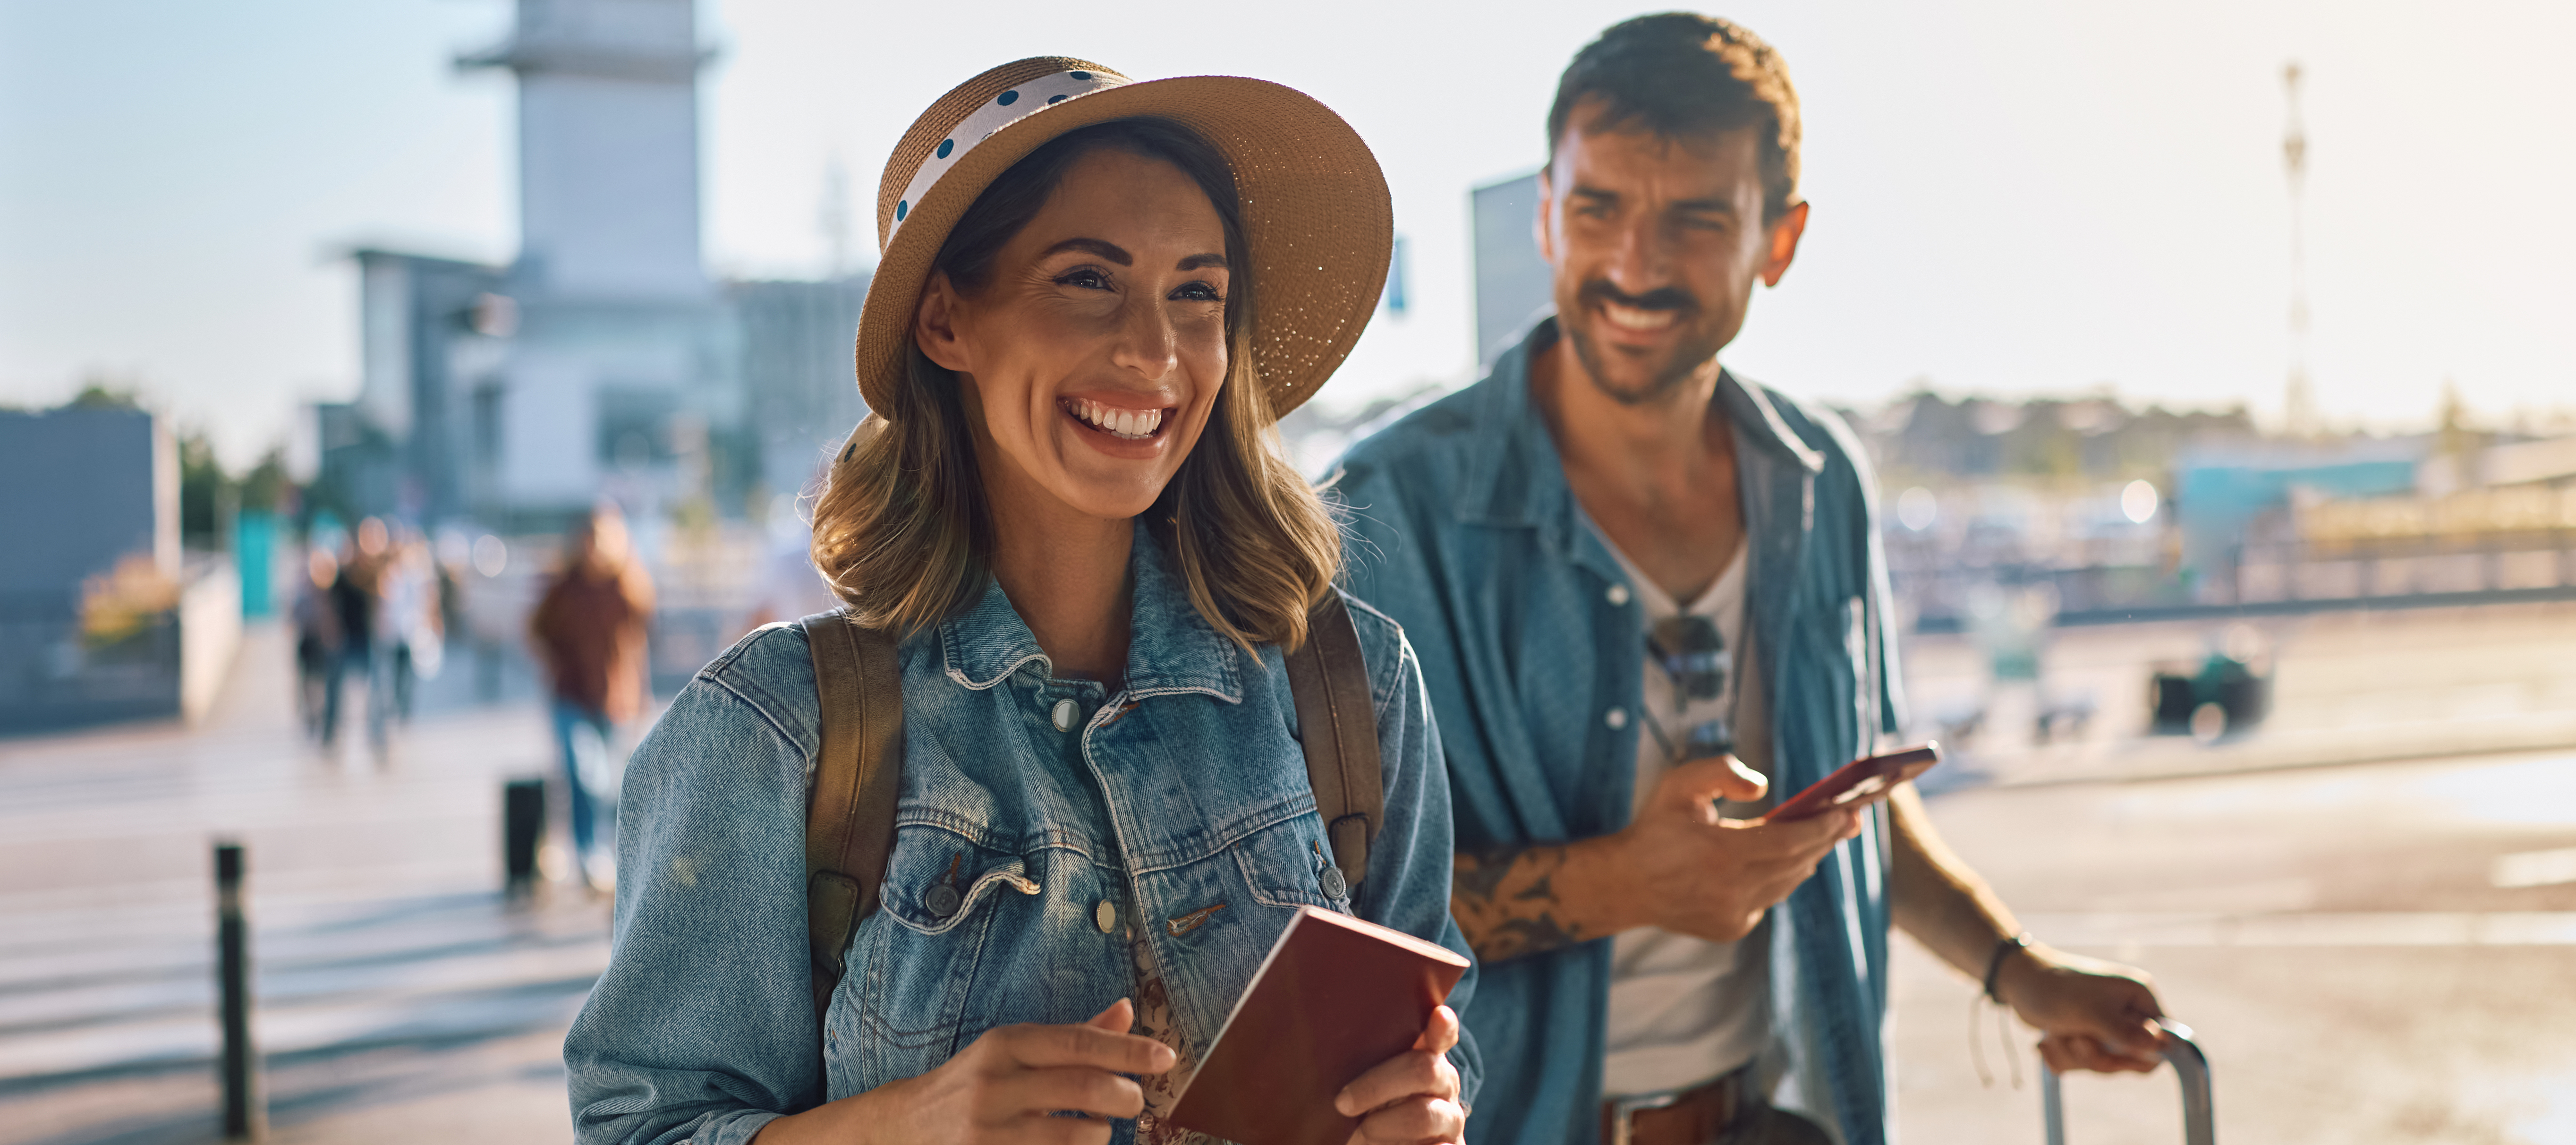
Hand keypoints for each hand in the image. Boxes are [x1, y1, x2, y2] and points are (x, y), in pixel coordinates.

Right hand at [757, 999, 1173, 1144]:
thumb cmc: (972, 1084)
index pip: (1077, 1043)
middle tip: (1136, 1100)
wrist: (902, 1129)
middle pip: (1082, 1088)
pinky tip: (1071, 1144)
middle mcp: (994, 1084)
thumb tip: (1126, 1011)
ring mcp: (987, 1131)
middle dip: (1123, 1095)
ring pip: (1074, 1136)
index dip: (1127, 1049)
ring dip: (1098, 1134)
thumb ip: (1072, 1036)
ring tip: (1094, 1127)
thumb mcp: (1013, 1051)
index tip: (1166, 1057)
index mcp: (1004, 1044)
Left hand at [1335, 1005, 1465, 1144]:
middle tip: (1343, 1103)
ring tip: (1362, 1134)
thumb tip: (1336, 1037)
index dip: (1442, 1026)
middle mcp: (1445, 1084)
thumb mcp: (1365, 1085)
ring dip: (1382, 1125)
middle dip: (1376, 1085)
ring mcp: (1451, 1118)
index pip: (1442, 1035)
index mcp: (1427, 1059)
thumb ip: (1366, 1060)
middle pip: (1422, 1069)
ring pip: (1423, 1115)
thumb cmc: (1367, 1112)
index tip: (1438, 1015)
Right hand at [1604, 756, 1862, 942]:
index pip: (1791, 840)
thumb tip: (1763, 787)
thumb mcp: (1679, 785)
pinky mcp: (1732, 928)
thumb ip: (1721, 771)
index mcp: (1722, 853)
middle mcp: (1732, 889)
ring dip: (1807, 859)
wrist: (1623, 885)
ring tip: (1823, 837)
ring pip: (1788, 884)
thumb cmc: (1653, 829)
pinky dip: (1781, 879)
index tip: (1845, 811)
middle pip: (1797, 862)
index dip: (1823, 826)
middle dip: (1825, 839)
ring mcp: (1734, 914)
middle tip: (1847, 820)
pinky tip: (1786, 862)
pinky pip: (1769, 899)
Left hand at [1996, 946, 2168, 1073]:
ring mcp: (2104, 1026)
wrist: (2016, 981)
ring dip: (2074, 1056)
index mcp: (2139, 998)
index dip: (2141, 1055)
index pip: (2163, 1040)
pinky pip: (2081, 1064)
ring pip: (2103, 1064)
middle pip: (2131, 1059)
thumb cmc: (2055, 988)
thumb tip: (2164, 1046)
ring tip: (2057, 1035)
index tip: (2114, 1053)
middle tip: (2077, 1041)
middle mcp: (2126, 1012)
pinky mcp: (2083, 1037)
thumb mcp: (2092, 1012)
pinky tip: (2048, 1040)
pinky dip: (2062, 1057)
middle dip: (2098, 1057)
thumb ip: (2127, 1032)